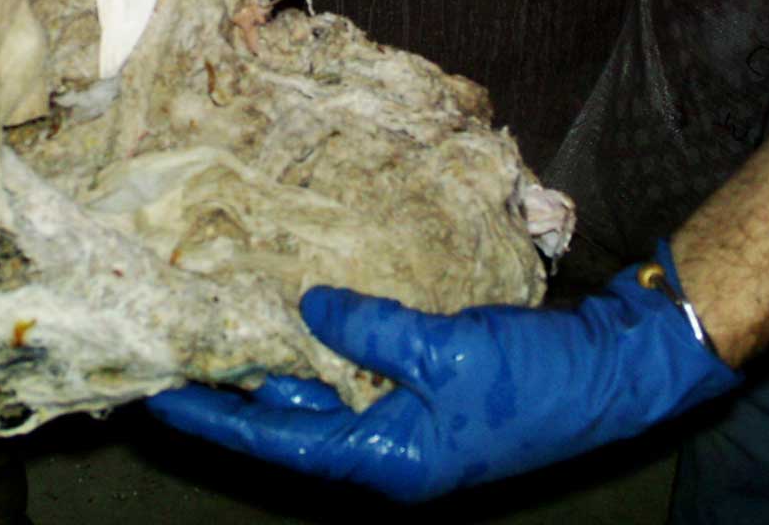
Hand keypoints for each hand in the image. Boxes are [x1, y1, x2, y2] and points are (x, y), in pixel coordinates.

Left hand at [148, 242, 740, 502]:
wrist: (610, 372)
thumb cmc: (533, 379)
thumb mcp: (446, 353)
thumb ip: (369, 331)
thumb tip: (307, 309)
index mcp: (384, 459)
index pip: (276, 443)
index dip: (215, 419)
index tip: (158, 396)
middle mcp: (384, 447)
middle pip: (288, 421)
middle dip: (234, 388)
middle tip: (178, 350)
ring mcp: (405, 419)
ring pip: (319, 392)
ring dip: (275, 362)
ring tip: (220, 325)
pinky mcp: (423, 387)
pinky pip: (356, 368)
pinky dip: (324, 343)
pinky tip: (296, 311)